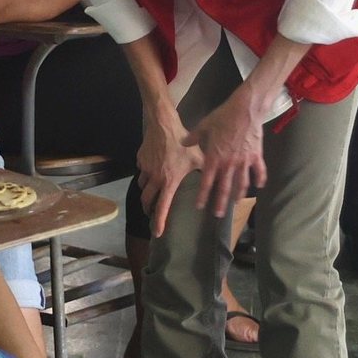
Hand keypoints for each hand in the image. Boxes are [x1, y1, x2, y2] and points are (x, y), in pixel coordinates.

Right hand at [136, 117, 203, 236]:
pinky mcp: (140, 159)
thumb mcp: (197, 157)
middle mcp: (154, 178)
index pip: (162, 207)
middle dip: (148, 208)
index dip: (159, 221)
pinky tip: (152, 169)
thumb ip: (205, 171)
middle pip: (146, 200)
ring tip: (153, 191)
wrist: (163, 125)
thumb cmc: (182, 142)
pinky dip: (145, 174)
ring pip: (142, 186)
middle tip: (151, 212)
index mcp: (169, 181)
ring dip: (146, 191)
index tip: (157, 232)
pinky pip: (141, 171)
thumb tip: (216, 180)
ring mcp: (145, 169)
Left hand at [181, 86, 267, 217]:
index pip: (207, 181)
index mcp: (214, 158)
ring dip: (239, 195)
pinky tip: (259, 187)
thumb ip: (194, 137)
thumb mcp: (204, 126)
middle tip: (218, 214)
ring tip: (237, 204)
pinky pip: (259, 171)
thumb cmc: (223, 117)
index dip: (203, 195)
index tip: (200, 206)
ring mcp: (244, 161)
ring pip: (242, 183)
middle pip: (224, 187)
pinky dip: (260, 179)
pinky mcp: (256, 156)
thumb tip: (183, 143)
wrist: (245, 109)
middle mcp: (229, 163)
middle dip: (221, 202)